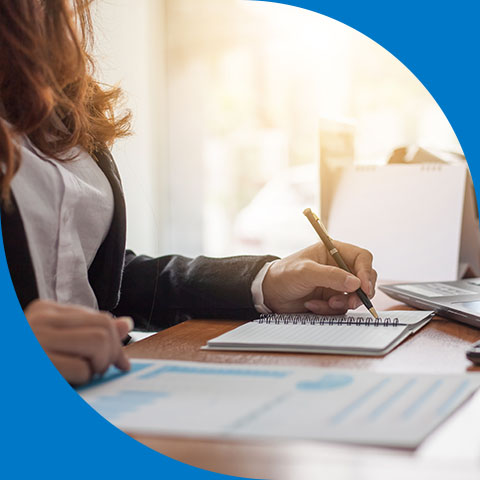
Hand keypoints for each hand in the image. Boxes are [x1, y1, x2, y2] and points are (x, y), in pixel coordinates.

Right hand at [25, 300, 132, 384]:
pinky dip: (82, 381)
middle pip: (103, 326)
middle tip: (100, 371)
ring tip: (85, 376)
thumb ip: (90, 332)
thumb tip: (126, 323)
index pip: (100, 318)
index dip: (117, 342)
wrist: (6, 396)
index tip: (121, 363)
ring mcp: (36, 341)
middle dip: (112, 353)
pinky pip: (81, 368)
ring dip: (99, 366)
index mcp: (45, 312)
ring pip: (99, 341)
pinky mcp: (37, 365)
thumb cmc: (31, 366)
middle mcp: (39, 320)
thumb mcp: (61, 345)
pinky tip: (67, 385)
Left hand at [262, 242, 376, 314]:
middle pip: (364, 278)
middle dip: (359, 292)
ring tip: (324, 303)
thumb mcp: (305, 272)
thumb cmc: (284, 275)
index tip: (363, 287)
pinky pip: (341, 308)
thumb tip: (355, 283)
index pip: (361, 258)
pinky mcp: (332, 299)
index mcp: (334, 251)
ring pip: (354, 296)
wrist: (269, 294)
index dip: (366, 272)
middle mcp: (338, 267)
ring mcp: (336, 284)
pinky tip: (312, 305)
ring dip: (341, 303)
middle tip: (351, 302)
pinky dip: (328, 309)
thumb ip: (331, 276)